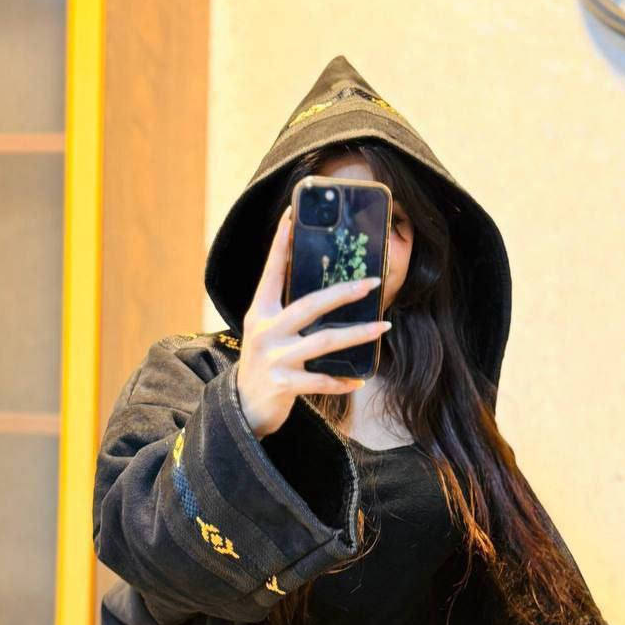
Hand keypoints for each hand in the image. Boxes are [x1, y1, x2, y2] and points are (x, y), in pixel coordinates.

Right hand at [235, 205, 392, 438]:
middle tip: (372, 283)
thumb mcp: (266, 332)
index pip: (271, 272)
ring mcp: (273, 357)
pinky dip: (341, 380)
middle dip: (345, 292)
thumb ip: (286, 313)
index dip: (281, 244)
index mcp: (260, 311)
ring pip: (323, 340)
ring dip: (358, 334)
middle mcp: (264, 330)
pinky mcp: (282, 384)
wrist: (241, 408)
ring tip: (383, 327)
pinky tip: (358, 379)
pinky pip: (321, 379)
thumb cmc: (263, 365)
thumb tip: (324, 293)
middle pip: (310, 304)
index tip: (292, 216)